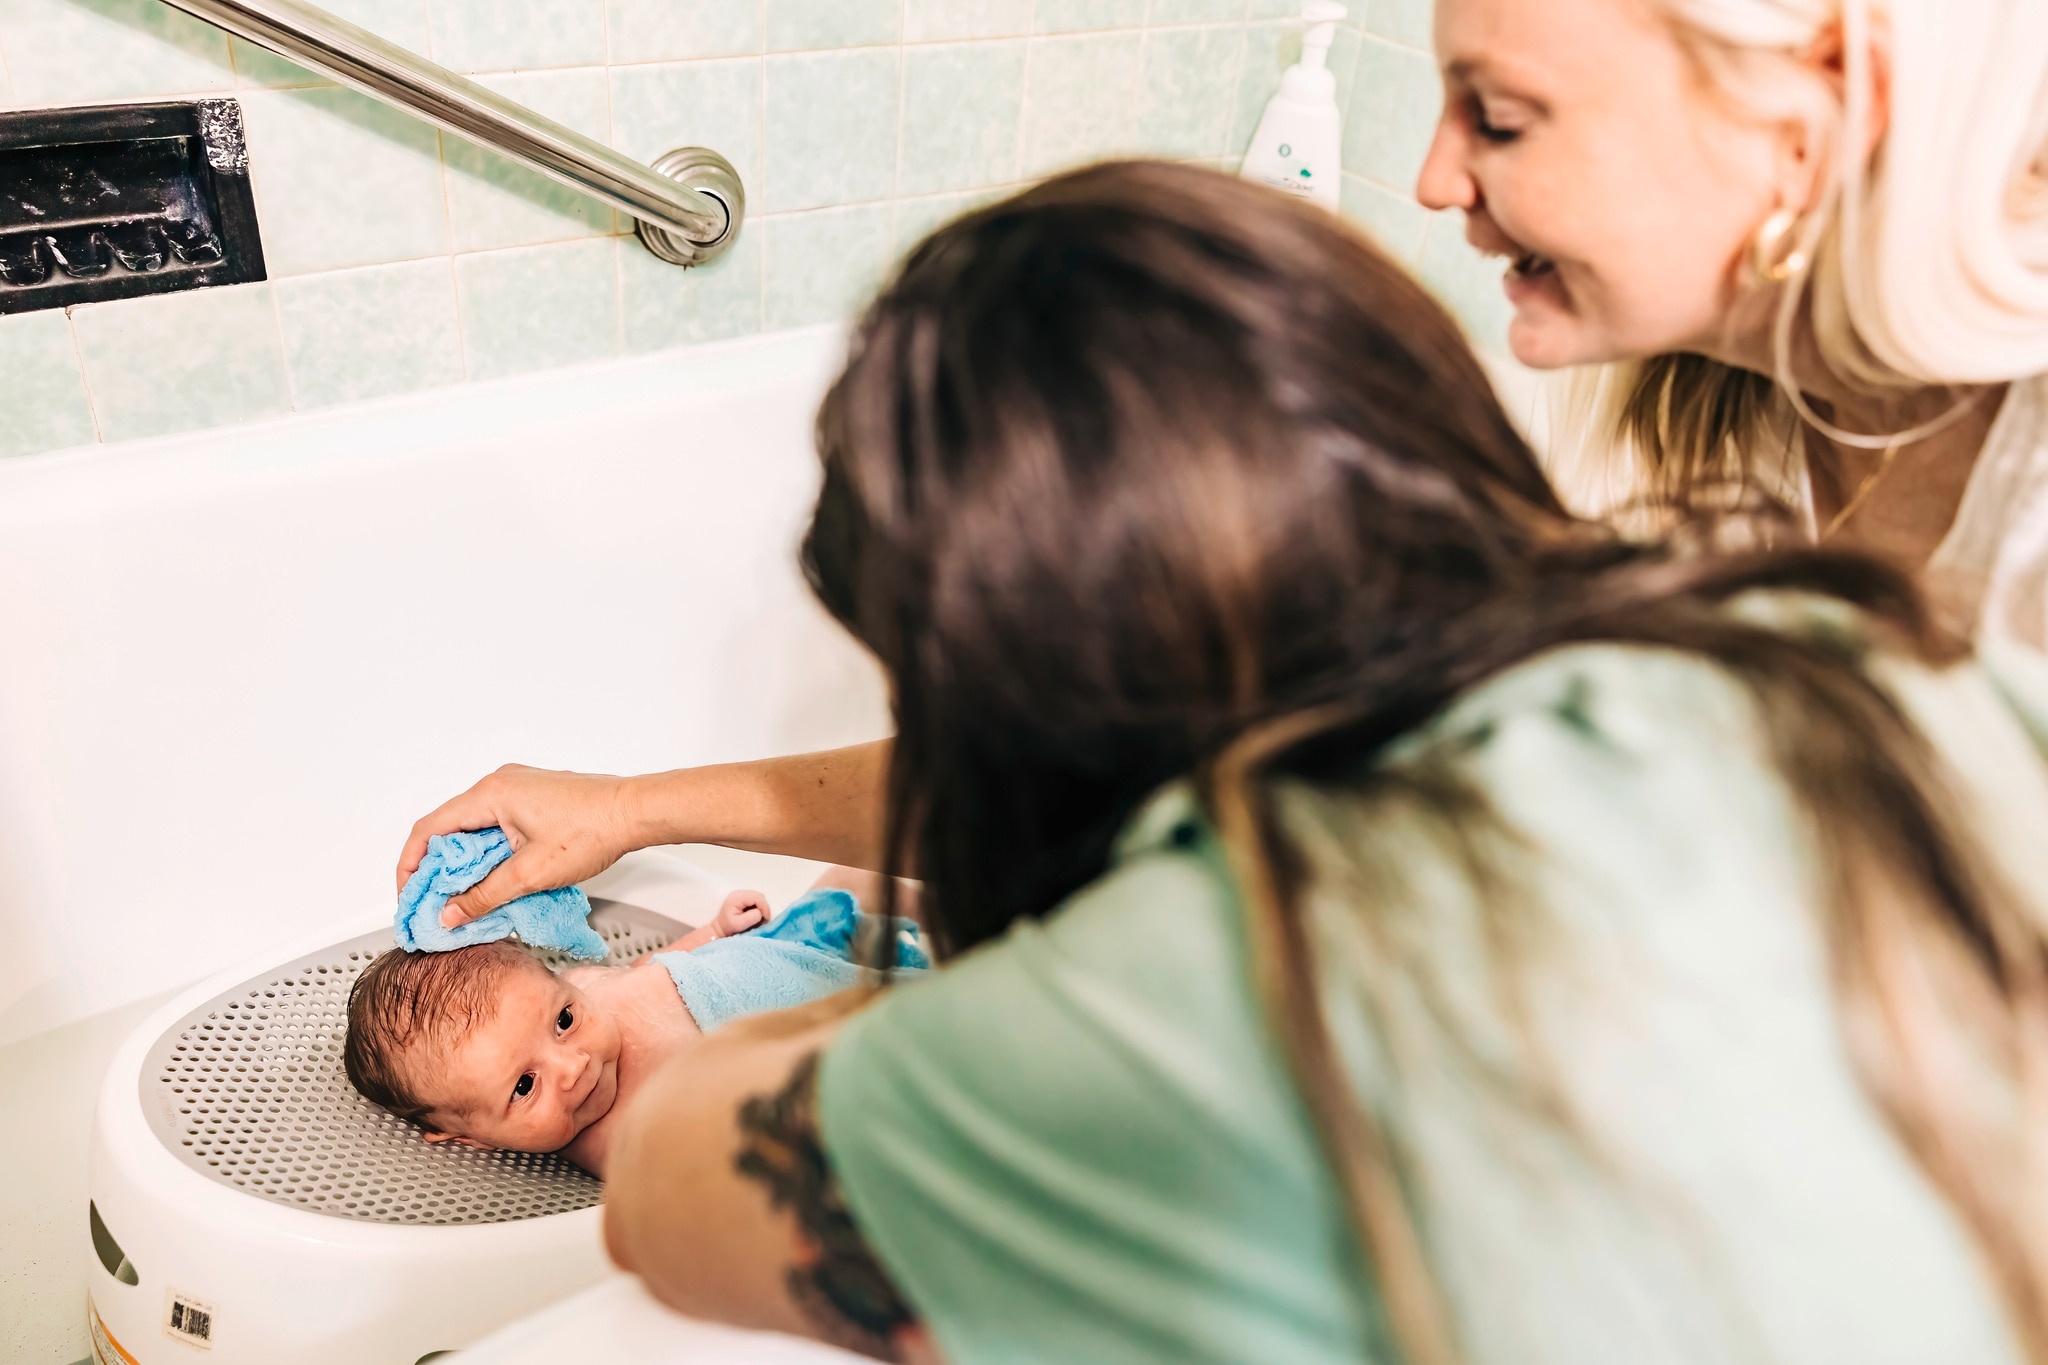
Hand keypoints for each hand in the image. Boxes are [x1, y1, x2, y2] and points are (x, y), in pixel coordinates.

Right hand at [397, 765, 637, 927]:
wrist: (636, 812)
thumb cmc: (592, 832)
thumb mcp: (530, 874)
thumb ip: (484, 896)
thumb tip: (450, 914)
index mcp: (491, 794)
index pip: (430, 829)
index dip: (411, 864)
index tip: (409, 895)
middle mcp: (500, 783)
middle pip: (449, 827)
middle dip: (437, 867)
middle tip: (433, 902)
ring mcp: (518, 788)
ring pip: (474, 827)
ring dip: (465, 861)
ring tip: (461, 897)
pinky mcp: (534, 798)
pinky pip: (496, 823)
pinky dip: (487, 851)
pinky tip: (492, 878)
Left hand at [712, 889, 768, 938]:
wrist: (719, 929)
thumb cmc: (728, 928)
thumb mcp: (739, 924)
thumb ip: (751, 917)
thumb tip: (760, 912)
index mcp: (737, 897)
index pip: (757, 897)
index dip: (765, 907)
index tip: (766, 919)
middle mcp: (739, 893)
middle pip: (759, 896)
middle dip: (764, 908)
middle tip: (764, 919)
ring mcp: (741, 895)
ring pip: (759, 898)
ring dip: (762, 908)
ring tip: (760, 918)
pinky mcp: (744, 898)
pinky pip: (756, 900)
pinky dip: (759, 908)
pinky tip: (755, 915)